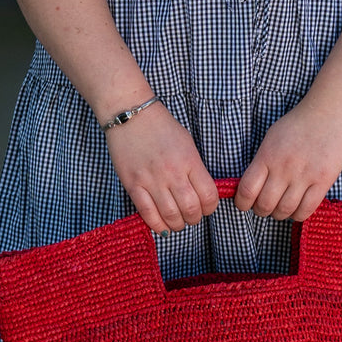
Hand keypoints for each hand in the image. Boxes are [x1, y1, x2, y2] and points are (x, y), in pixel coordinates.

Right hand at [104, 102, 218, 234]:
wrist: (131, 115)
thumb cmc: (161, 127)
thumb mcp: (187, 144)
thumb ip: (195, 168)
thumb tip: (201, 193)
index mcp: (189, 161)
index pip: (208, 195)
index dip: (210, 207)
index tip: (206, 207)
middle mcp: (172, 172)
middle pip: (191, 209)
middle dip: (195, 218)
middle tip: (192, 216)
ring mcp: (151, 180)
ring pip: (170, 215)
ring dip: (178, 224)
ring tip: (178, 222)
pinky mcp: (133, 185)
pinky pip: (147, 213)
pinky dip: (157, 225)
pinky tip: (162, 226)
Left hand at [234, 100, 341, 220]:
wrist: (329, 113)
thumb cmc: (297, 125)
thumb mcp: (271, 139)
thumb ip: (261, 163)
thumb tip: (250, 188)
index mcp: (267, 156)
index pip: (247, 190)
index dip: (242, 203)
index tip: (245, 204)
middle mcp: (283, 167)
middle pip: (265, 205)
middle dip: (261, 211)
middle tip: (265, 206)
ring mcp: (304, 175)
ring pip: (285, 210)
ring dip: (280, 214)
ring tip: (281, 208)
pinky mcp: (323, 180)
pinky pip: (306, 209)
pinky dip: (298, 215)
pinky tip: (297, 209)